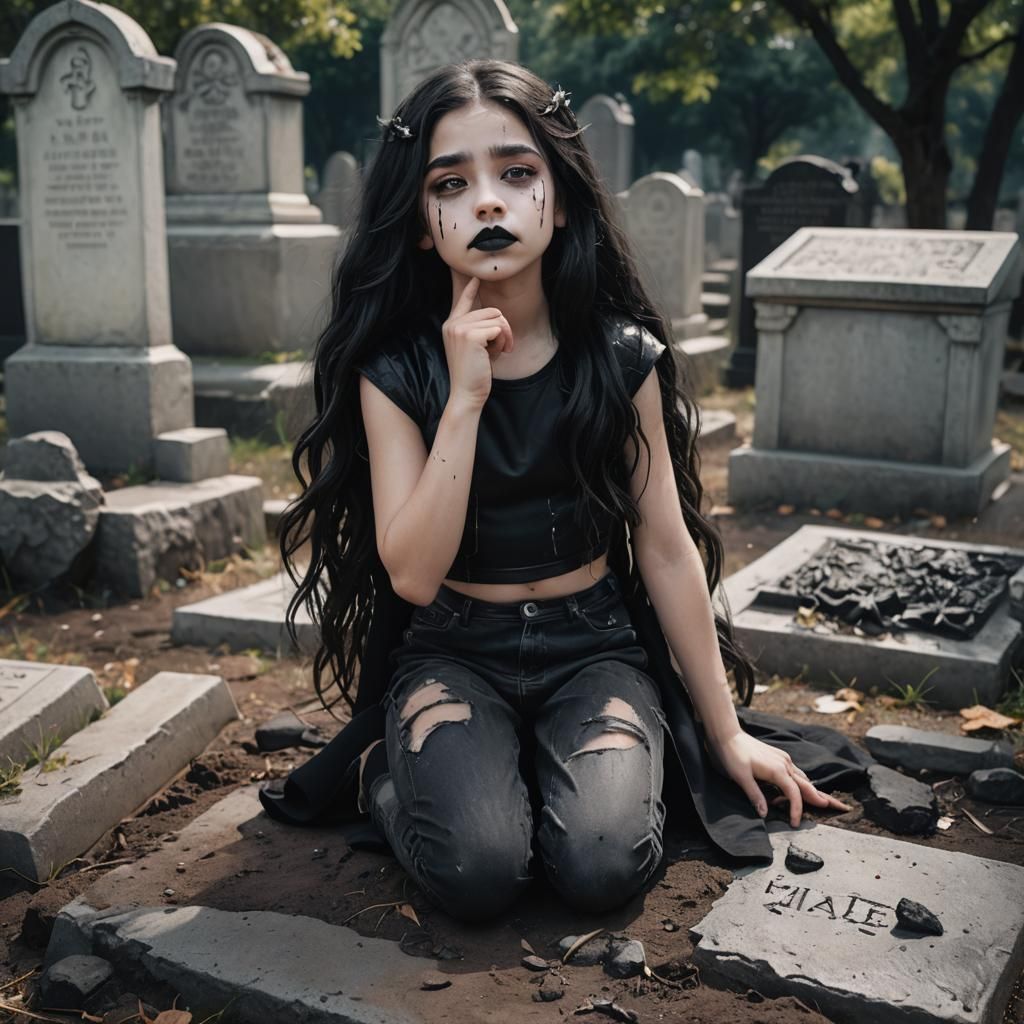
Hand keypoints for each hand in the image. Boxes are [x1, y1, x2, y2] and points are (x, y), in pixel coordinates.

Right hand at [442, 275, 513, 408]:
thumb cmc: (473, 374)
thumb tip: (497, 317)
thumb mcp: (475, 348)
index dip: (471, 289)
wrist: (466, 393)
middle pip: (492, 310)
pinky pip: (499, 328)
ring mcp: (460, 328)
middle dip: (503, 329)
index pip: (462, 300)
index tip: (477, 278)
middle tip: (501, 348)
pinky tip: (496, 355)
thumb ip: (480, 331)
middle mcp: (453, 323)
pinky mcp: (471, 335)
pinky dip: (503, 342)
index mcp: (451, 326)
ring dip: (504, 336)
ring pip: (498, 318)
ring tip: (497, 352)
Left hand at [709, 730, 852, 827]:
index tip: (795, 823)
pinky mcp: (777, 756)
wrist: (726, 734)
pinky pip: (794, 772)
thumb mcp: (740, 777)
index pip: (795, 794)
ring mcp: (782, 759)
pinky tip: (799, 788)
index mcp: (778, 770)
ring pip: (802, 778)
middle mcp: (784, 764)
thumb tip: (765, 814)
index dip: (797, 810)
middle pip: (807, 785)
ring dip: (811, 791)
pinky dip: (799, 783)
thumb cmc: (731, 755)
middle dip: (823, 798)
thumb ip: (754, 795)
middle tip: (842, 809)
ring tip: (823, 802)